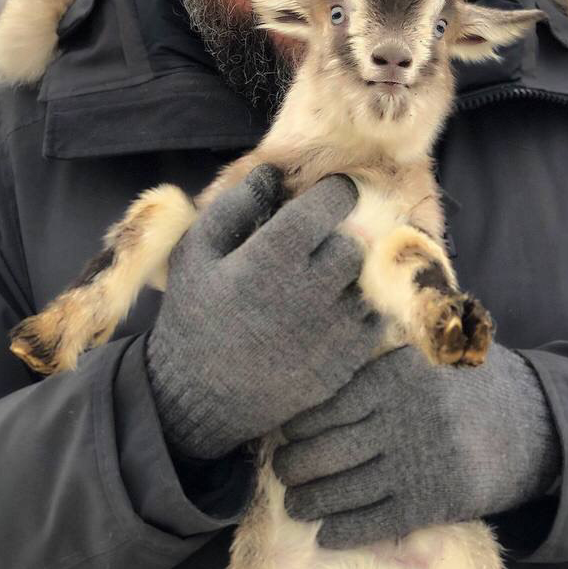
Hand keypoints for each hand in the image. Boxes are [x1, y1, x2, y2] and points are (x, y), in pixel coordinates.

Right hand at [145, 165, 382, 458]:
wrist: (199, 397)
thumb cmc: (193, 315)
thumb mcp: (196, 251)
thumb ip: (234, 205)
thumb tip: (272, 171)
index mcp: (274, 254)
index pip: (332, 202)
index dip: (335, 193)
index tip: (329, 195)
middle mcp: (313, 288)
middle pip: (354, 243)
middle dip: (338, 239)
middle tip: (315, 248)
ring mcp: (334, 328)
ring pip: (367, 281)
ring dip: (350, 276)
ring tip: (321, 283)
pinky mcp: (345, 361)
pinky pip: (374, 319)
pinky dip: (359, 310)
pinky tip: (330, 312)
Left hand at [274, 343, 560, 548]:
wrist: (537, 423)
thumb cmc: (470, 385)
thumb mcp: (429, 355)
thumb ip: (381, 359)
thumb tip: (317, 366)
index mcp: (397, 375)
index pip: (328, 404)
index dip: (298, 424)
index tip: (283, 433)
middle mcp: (403, 418)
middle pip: (329, 449)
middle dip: (295, 466)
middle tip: (281, 472)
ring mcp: (418, 462)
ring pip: (346, 488)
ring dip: (311, 502)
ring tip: (295, 504)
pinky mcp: (435, 501)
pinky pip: (376, 521)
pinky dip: (344, 530)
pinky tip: (326, 534)